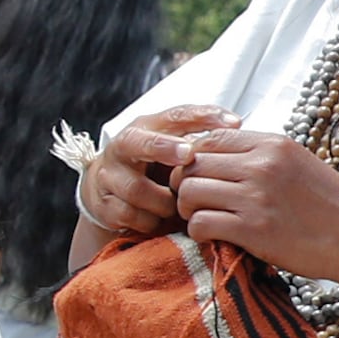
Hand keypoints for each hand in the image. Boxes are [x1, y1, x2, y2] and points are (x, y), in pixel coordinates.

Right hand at [82, 105, 226, 241]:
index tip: (232, 123)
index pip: (175, 116)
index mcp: (146, 128)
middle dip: (162, 148)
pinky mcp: (103, 204)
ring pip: (137, 189)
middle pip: (138, 142)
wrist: (107, 190)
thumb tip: (235, 125)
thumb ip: (200, 136)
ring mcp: (109, 176)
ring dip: (163, 201)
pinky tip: (160, 220)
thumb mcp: (173, 147)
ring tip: (176, 207)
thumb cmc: (153, 166)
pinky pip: (130, 215)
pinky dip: (150, 220)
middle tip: (188, 155)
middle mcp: (123, 147)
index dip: (203, 118)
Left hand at [171, 126, 338, 285]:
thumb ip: (259, 154)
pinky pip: (200, 223)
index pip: (208, 139)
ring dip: (188, 208)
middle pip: (192, 164)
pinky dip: (198, 231)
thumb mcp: (296, 162)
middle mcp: (261, 165)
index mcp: (271, 145)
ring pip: (190, 192)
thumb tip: (216, 153)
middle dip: (185, 184)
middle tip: (194, 201)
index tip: (198, 175)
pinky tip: (212, 235)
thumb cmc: (327, 203)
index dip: (193, 158)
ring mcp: (255, 197)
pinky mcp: (252, 229)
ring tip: (202, 218)